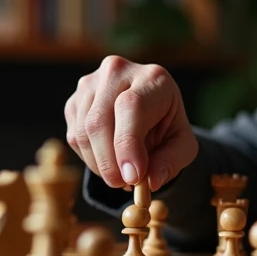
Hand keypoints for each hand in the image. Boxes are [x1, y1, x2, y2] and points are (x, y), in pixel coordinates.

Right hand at [64, 56, 197, 190]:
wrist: (149, 110)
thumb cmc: (167, 126)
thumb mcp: (182, 145)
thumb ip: (170, 162)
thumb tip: (149, 182)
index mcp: (152, 77)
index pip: (131, 107)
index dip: (127, 144)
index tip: (132, 176)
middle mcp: (118, 71)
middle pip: (99, 121)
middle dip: (110, 162)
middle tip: (124, 184)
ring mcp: (91, 83)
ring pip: (82, 133)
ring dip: (100, 164)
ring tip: (121, 171)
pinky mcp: (75, 100)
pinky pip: (74, 137)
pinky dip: (90, 157)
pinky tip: (109, 157)